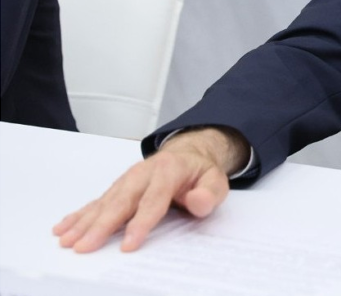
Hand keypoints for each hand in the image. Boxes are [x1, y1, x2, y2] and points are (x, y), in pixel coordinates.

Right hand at [53, 127, 248, 252]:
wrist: (188, 154)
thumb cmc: (200, 173)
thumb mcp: (216, 180)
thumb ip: (209, 193)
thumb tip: (197, 201)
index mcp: (169, 170)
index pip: (154, 199)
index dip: (141, 222)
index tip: (129, 245)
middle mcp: (143, 173)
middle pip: (121, 201)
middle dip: (102, 226)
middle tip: (84, 247)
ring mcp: (127, 180)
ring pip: (104, 202)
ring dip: (84, 222)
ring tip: (66, 240)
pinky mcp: (118, 187)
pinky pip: (97, 202)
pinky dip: (79, 215)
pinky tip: (63, 227)